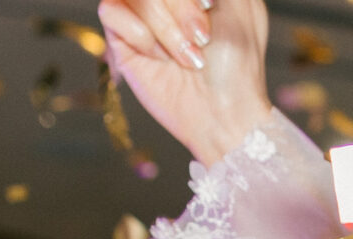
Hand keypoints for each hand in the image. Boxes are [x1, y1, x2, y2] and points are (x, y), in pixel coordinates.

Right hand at [100, 0, 271, 167]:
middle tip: (201, 37)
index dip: (184, 0)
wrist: (222, 113)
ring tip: (187, 57)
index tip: (207, 6)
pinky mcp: (121, 36)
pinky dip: (141, 35)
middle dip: (179, 8)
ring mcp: (140, 12)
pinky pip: (111, 12)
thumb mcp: (241, 5)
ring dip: (164, 25)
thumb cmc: (237, 63)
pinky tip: (161, 59)